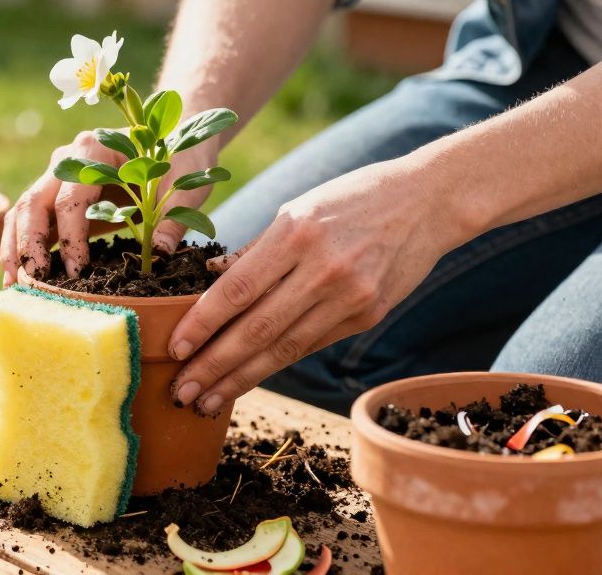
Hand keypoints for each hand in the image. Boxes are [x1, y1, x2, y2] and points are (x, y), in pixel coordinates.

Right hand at [0, 133, 217, 284]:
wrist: (173, 137)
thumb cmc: (179, 158)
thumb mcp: (185, 184)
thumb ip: (171, 218)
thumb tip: (159, 254)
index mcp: (94, 150)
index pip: (70, 198)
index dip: (71, 237)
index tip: (78, 271)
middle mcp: (67, 159)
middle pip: (34, 202)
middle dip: (30, 244)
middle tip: (35, 283)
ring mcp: (58, 174)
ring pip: (24, 210)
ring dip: (15, 247)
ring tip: (15, 285)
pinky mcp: (58, 194)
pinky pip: (31, 218)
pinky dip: (22, 244)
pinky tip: (21, 275)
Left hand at [167, 158, 469, 414]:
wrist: (427, 202)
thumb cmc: (350, 198)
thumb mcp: (297, 209)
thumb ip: (256, 249)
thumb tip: (211, 275)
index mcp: (295, 234)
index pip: (237, 290)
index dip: (202, 324)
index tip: (174, 349)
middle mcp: (322, 269)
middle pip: (257, 329)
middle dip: (214, 365)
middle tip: (181, 391)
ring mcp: (349, 296)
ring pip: (283, 348)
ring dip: (240, 379)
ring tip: (207, 402)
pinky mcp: (368, 315)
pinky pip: (311, 345)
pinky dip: (275, 365)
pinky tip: (248, 382)